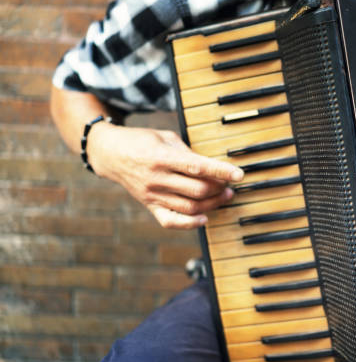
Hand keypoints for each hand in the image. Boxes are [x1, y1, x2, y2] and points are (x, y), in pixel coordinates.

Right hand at [86, 123, 243, 228]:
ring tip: (224, 196)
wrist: (111, 154)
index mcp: (162, 157)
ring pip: (190, 207)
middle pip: (197, 190)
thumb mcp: (166, 138)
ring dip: (212, 203)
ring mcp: (153, 195)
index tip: (239, 174)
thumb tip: (213, 167)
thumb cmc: (142, 141)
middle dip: (220, 188)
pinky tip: (204, 218)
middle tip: (230, 184)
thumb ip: (188, 152)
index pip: (198, 167)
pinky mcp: (150, 206)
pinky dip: (190, 223)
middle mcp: (157, 179)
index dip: (221, 171)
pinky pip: (171, 222)